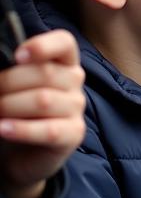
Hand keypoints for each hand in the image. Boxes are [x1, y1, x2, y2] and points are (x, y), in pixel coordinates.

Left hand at [0, 29, 85, 197]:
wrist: (20, 154)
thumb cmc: (15, 111)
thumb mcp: (13, 87)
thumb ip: (11, 73)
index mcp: (63, 62)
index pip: (64, 43)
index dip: (43, 45)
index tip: (18, 56)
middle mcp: (74, 81)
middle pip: (45, 73)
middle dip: (8, 83)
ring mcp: (76, 107)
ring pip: (43, 100)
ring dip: (9, 106)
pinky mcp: (74, 133)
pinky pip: (48, 130)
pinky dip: (21, 129)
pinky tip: (2, 129)